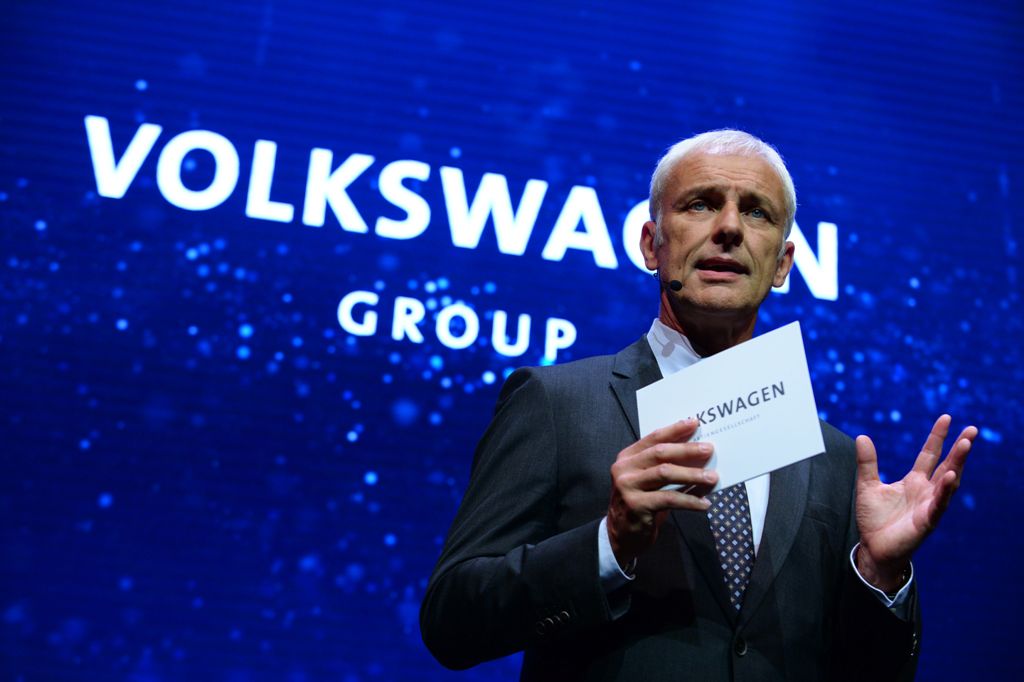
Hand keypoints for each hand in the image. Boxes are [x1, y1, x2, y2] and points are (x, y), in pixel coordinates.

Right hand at [606, 418, 716, 568]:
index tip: (695, 423)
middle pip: (660, 453)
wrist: (620, 536)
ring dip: (692, 475)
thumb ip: (664, 467)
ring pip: (665, 473)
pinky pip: (669, 499)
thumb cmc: (640, 504)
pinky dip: (690, 500)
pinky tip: (704, 504)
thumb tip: (699, 457)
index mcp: (627, 457)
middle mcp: (624, 469)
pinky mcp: (636, 505)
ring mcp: (628, 486)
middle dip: (687, 450)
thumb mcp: (647, 481)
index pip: (653, 438)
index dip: (674, 430)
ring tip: (712, 477)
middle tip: (709, 449)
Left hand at [854, 414, 976, 591]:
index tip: (947, 418)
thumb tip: (862, 436)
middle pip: (946, 465)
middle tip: (971, 430)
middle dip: (959, 448)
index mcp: (914, 481)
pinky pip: (939, 504)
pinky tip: (951, 476)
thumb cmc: (874, 519)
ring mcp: (929, 505)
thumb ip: (867, 462)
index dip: (937, 437)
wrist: (873, 548)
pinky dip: (945, 490)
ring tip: (965, 445)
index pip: (929, 455)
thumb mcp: (867, 485)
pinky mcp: (927, 521)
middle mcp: (926, 491)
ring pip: (948, 482)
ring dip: (957, 464)